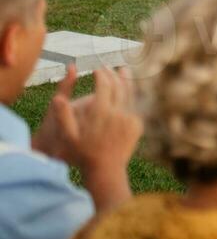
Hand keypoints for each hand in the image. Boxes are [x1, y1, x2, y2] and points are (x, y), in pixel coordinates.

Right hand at [34, 65, 140, 188]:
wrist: (106, 170)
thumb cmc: (83, 154)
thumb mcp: (68, 137)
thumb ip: (63, 116)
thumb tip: (57, 99)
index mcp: (101, 113)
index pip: (104, 85)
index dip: (101, 75)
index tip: (97, 68)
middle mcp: (119, 113)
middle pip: (119, 86)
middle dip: (112, 74)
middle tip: (107, 68)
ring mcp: (131, 118)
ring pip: (131, 93)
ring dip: (126, 80)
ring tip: (123, 70)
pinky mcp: (138, 125)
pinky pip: (136, 105)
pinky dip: (133, 94)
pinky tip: (130, 90)